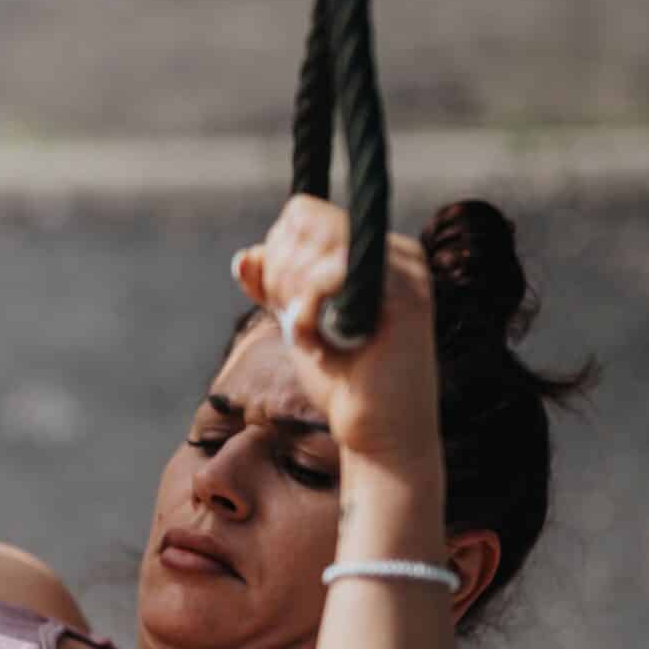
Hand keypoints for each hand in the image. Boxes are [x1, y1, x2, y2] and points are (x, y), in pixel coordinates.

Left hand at [232, 194, 441, 466]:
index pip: (303, 212)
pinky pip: (327, 277)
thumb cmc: (343, 382)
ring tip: (310, 336)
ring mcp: (403, 273)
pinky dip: (304, 313)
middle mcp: (396, 252)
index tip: (284, 301)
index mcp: (375, 252)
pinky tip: (314, 343)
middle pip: (305, 221)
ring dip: (292, 298)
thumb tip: (244, 256)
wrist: (381, 436)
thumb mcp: (298, 324)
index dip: (277, 253)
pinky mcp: (402, 300)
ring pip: (314, 247)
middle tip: (296, 322)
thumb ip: (274, 287)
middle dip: (280, 275)